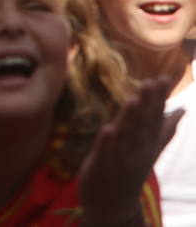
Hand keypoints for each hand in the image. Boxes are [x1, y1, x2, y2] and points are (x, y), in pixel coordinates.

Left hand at [78, 77, 178, 225]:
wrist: (114, 206)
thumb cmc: (130, 171)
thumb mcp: (150, 149)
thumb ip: (164, 129)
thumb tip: (182, 109)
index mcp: (147, 144)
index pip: (154, 118)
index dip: (157, 99)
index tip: (161, 78)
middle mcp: (137, 151)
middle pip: (143, 125)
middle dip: (147, 105)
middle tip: (150, 82)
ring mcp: (120, 160)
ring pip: (126, 138)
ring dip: (130, 120)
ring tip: (134, 100)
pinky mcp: (101, 167)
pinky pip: (105, 154)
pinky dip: (107, 143)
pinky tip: (108, 128)